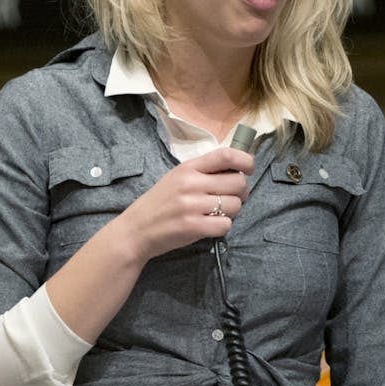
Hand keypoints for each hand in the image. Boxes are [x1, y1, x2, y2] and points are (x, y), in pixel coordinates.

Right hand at [113, 147, 252, 262]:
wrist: (135, 230)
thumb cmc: (159, 204)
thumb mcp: (176, 178)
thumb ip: (203, 172)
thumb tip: (237, 170)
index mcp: (188, 168)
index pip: (226, 155)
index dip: (245, 161)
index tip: (248, 169)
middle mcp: (191, 183)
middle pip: (238, 183)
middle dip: (241, 193)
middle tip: (231, 199)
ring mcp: (192, 205)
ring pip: (235, 205)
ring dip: (231, 212)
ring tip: (215, 214)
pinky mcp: (193, 227)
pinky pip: (225, 225)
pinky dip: (222, 227)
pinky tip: (209, 226)